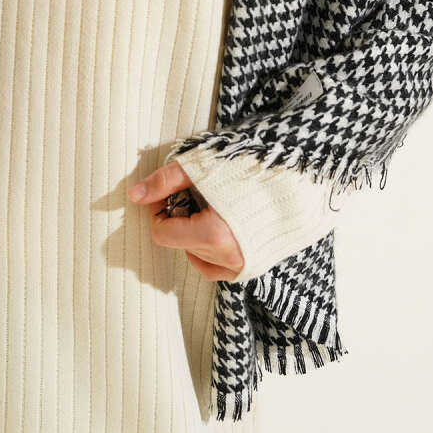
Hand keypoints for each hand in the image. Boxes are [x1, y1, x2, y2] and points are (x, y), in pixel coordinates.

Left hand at [127, 161, 245, 281]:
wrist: (297, 176)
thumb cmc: (249, 166)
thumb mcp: (200, 167)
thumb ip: (164, 182)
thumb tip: (134, 195)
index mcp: (213, 235)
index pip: (162, 234)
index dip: (159, 210)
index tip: (168, 191)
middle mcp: (229, 258)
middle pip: (181, 243)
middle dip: (180, 218)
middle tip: (196, 193)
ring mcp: (244, 265)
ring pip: (198, 254)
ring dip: (196, 232)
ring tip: (213, 205)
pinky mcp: (254, 265)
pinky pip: (217, 267)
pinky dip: (211, 250)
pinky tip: (221, 224)